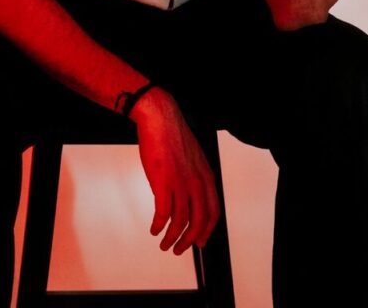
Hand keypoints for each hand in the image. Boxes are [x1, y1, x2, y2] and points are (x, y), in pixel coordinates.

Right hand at [131, 88, 219, 254]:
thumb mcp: (194, 158)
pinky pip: (163, 213)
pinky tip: (154, 228)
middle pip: (199, 221)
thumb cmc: (173, 136)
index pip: (213, 211)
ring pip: (181, 221)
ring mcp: (181, 182)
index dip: (207, 230)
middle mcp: (197, 181)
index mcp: (206, 175)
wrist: (160, 119)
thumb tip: (190, 197)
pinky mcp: (163, 182)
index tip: (200, 241)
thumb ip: (196, 177)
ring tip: (164, 243)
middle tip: (179, 249)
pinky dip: (158, 226)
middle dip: (189, 241)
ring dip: (172, 237)